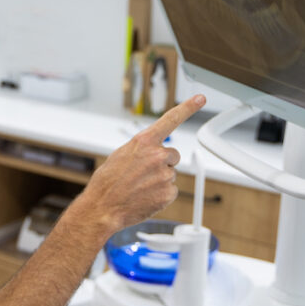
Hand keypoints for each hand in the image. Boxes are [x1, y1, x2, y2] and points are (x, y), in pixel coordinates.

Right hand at [81, 95, 204, 232]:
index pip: (170, 120)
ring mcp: (164, 174)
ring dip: (158, 180)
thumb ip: (140, 149)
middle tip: (142, 174)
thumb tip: (151, 151)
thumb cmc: (108, 182)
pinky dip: (160, 195)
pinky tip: (145, 196)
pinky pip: (170, 191)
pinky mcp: (168, 192)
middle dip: (162, 164)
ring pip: (170, 174)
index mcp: (144, 142)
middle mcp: (157, 155)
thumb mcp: (120, 155)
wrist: (103, 207)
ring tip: (139, 187)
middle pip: (172, 156)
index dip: (188, 107)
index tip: (200, 98)